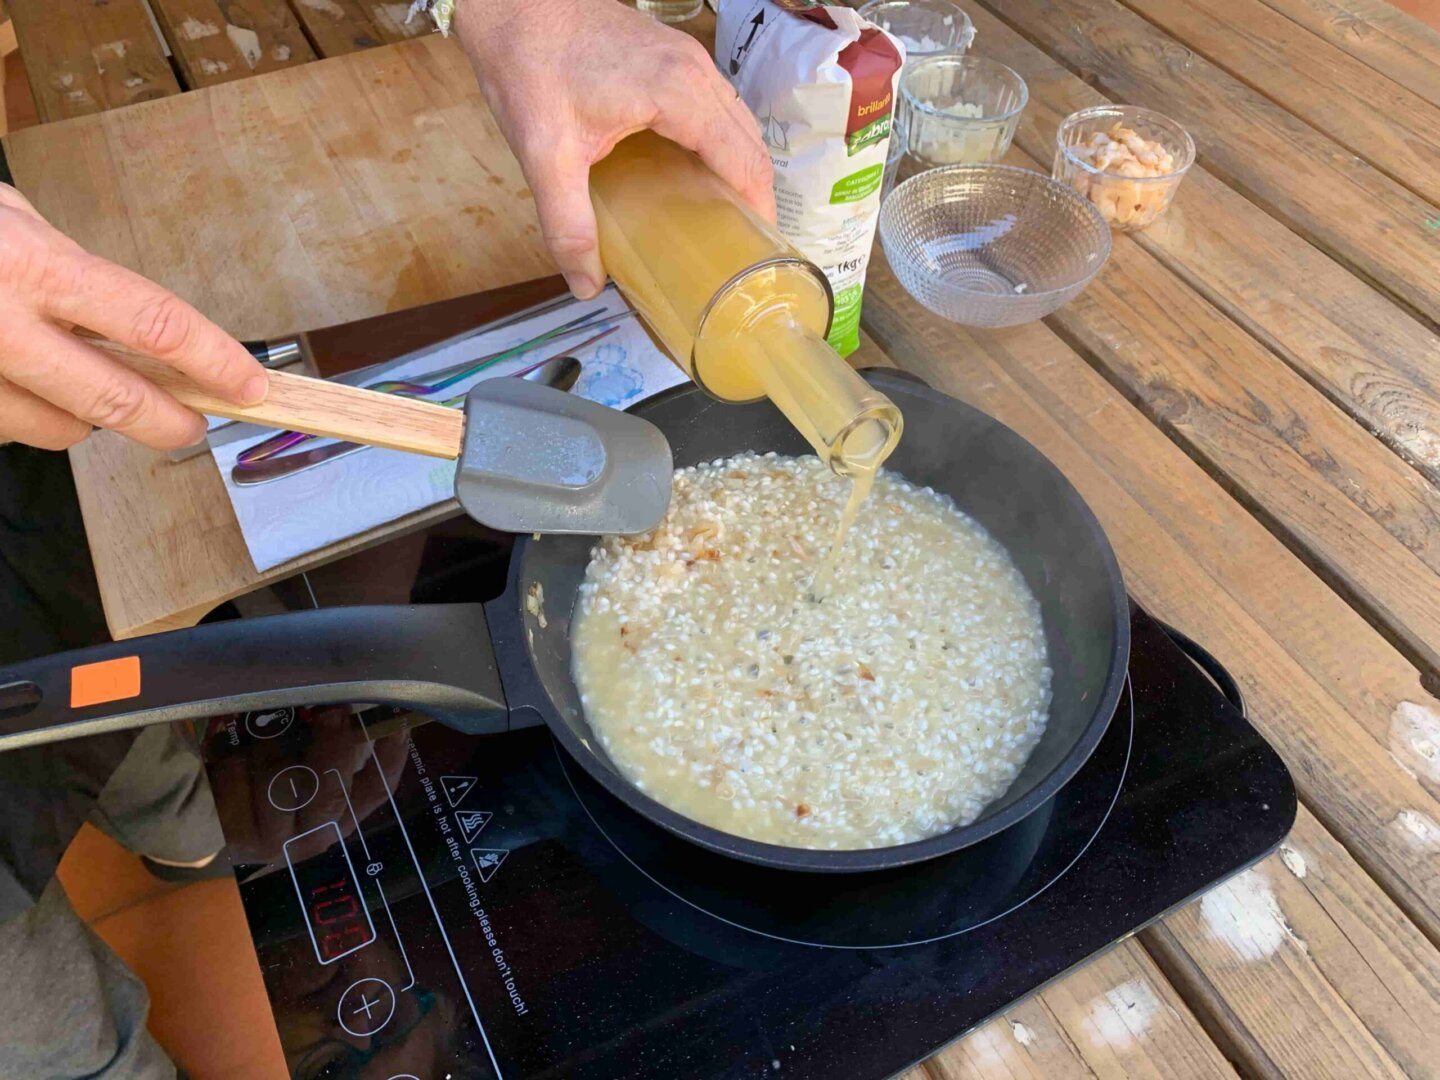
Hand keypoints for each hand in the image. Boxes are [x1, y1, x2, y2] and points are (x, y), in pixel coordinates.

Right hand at [0, 184, 267, 450]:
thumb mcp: (6, 218)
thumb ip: (67, 269)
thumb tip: (133, 325)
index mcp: (31, 266)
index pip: (151, 322)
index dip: (213, 360)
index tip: (249, 384)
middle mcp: (0, 325)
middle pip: (114, 398)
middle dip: (168, 421)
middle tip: (192, 425)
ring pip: (59, 429)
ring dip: (83, 417)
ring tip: (71, 381)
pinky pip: (6, 430)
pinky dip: (22, 415)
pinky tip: (11, 380)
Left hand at [456, 0, 774, 298]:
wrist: (513, 2)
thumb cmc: (529, 64)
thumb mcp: (544, 155)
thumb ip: (567, 223)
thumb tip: (585, 283)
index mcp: (678, 93)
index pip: (744, 159)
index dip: (758, 209)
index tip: (758, 252)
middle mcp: (694, 71)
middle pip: (750, 142)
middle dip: (754, 195)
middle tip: (739, 246)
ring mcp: (686, 58)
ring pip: (737, 120)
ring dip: (739, 167)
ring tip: (723, 217)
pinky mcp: (671, 55)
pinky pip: (715, 105)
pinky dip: (720, 142)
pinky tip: (695, 173)